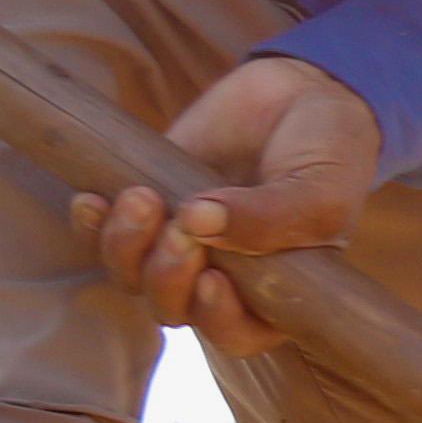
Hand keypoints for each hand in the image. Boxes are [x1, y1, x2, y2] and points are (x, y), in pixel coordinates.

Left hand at [70, 58, 379, 355]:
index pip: (237, 333)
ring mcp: (181, 244)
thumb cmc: (330, 151)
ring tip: (142, 197)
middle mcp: (224, 278)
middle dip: (168, 275)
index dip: (216, 317)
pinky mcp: (149, 207)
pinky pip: (103, 236)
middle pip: (173, 308)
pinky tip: (92, 199)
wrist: (301, 89)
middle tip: (181, 225)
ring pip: (132, 277)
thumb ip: (271, 216)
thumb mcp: (319, 187)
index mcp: (276, 293)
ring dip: (127, 246)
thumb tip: (196, 220)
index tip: (211, 278)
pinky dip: (92, 224)